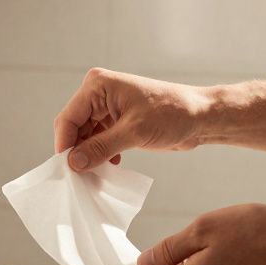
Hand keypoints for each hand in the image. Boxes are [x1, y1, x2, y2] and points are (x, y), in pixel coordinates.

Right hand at [54, 68, 215, 171]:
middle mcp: (98, 93)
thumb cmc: (172, 114)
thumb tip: (73, 163)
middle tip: (81, 178)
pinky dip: (100, 154)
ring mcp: (107, 107)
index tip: (68, 172)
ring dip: (89, 156)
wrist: (200, 116)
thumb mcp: (133, 133)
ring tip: (96, 176)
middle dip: (77, 152)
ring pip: (85, 136)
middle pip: (74, 128)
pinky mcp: (116, 120)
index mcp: (98, 86)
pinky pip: (98, 139)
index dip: (65, 146)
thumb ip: (100, 148)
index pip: (68, 119)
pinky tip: (110, 166)